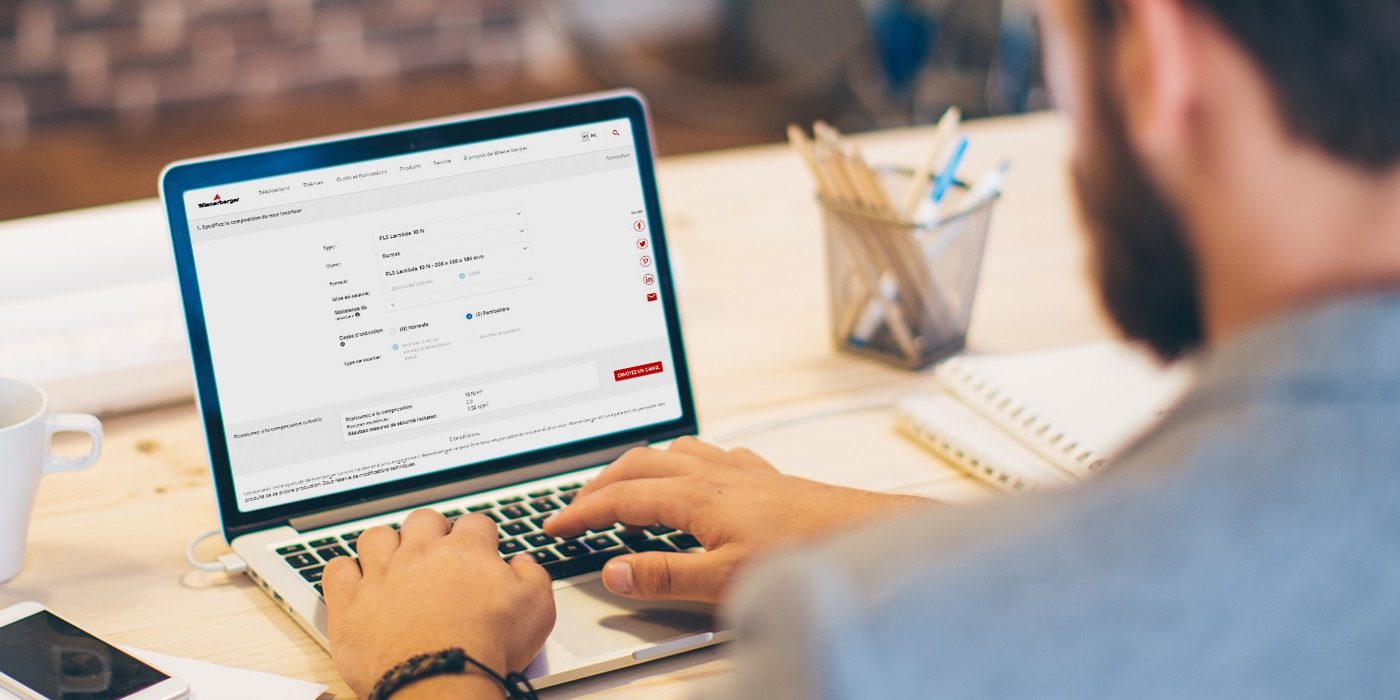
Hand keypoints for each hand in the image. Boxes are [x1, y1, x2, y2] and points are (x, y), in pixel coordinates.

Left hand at [323, 510, 555, 697]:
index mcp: (467, 551)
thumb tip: (522, 563)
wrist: (441, 679)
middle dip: (431, 530)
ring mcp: (382, 574)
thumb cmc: (486, 648)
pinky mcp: (350, 601)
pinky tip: (356, 582)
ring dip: (385, 545)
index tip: (480, 549)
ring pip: (376, 536)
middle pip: (423, 520)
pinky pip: (337, 569)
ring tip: (392, 563)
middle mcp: (422, 553)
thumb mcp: (537, 610)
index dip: (480, 535)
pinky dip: (345, 572)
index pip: (475, 523)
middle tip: (436, 553)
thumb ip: (533, 576)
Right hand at [543, 436, 927, 603]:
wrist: (864, 534)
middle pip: (640, 464)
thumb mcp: (724, 579)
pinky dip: (687, 464)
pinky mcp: (766, 477)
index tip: (554, 525)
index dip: (581, 513)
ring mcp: (741, 471)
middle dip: (602, 483)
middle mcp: (714, 473)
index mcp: (695, 496)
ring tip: (627, 488)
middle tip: (577, 507)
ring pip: (675, 453)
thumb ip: (664, 575)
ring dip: (642, 467)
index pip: (621, 499)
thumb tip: (613, 570)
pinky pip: (713, 456)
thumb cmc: (804, 552)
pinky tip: (699, 480)